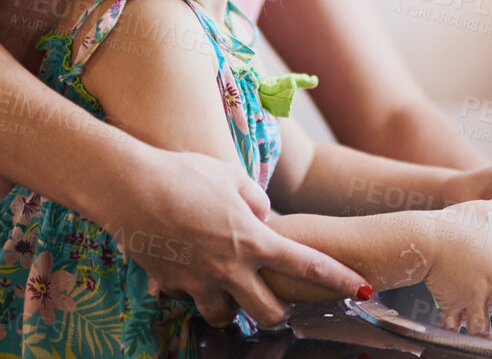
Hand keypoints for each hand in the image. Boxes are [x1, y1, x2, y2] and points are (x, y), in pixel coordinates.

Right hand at [89, 147, 365, 326]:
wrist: (130, 186)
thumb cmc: (185, 174)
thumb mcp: (233, 178)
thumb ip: (257, 202)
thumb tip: (264, 217)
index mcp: (254, 241)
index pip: (309, 266)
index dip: (339, 280)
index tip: (361, 290)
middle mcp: (230, 269)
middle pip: (270, 312)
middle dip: (279, 312)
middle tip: (278, 301)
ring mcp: (198, 282)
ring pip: (225, 317)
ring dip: (230, 308)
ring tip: (228, 289)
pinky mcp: (169, 284)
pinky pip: (185, 298)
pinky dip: (189, 290)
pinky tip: (184, 270)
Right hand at [414, 201, 491, 344]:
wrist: (424, 240)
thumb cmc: (453, 224)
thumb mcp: (483, 210)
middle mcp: (490, 285)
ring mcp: (470, 298)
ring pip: (483, 327)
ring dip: (487, 338)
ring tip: (491, 347)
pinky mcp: (450, 305)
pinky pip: (454, 326)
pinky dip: (455, 332)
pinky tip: (457, 335)